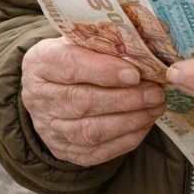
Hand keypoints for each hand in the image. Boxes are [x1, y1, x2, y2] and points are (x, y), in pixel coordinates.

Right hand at [22, 37, 167, 166]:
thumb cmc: (74, 57)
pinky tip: (144, 124)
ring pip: (90, 131)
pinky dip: (125, 140)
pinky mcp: (63, 150)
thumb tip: (141, 49)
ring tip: (155, 108)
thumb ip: (103, 43)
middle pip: (82, 102)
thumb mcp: (79, 41)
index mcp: (40, 63)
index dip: (103, 71)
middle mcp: (38, 98)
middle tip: (155, 92)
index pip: (70, 66)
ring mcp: (48, 128)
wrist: (53, 87)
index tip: (134, 73)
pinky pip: (97, 152)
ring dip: (129, 121)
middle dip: (124, 99)